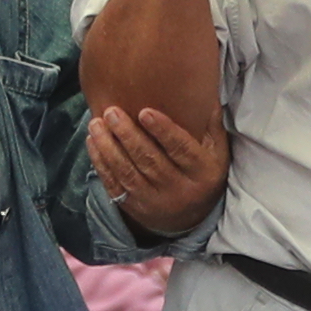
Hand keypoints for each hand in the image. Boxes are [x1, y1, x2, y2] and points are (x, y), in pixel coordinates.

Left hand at [87, 101, 224, 237]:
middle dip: (128, 135)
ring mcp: (154, 201)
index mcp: (202, 173)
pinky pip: (114, 185)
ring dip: (109, 147)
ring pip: (128, 173)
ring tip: (96, 124)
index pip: (181, 150)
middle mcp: (178, 190)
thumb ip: (212, 124)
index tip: (144, 111)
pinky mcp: (134, 207)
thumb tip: (207, 91)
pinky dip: (101, 164)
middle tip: (112, 112)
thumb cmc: (202, 174)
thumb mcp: (218, 153)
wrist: (190, 220)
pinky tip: (93, 142)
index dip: (163, 131)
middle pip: (150, 160)